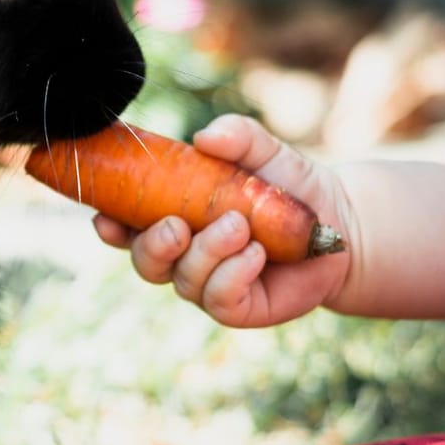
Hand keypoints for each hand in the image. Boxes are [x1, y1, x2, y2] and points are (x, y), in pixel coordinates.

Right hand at [94, 114, 351, 327]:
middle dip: (153, 246)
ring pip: (183, 279)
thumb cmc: (290, 186)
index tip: (106, 217)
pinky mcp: (238, 307)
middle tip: (177, 225)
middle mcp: (185, 254)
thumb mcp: (265, 152)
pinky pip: (218, 298)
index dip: (111, 225)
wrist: (338, 223)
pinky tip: (257, 254)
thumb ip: (237, 137)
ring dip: (207, 251)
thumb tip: (204, 137)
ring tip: (241, 225)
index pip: (129, 226)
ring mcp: (209, 284)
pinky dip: (233, 273)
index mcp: (176, 216)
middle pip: (145, 261)